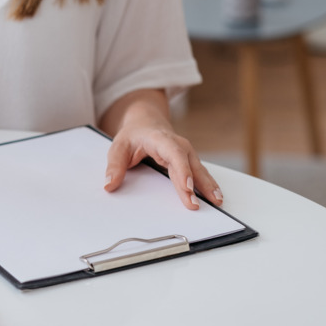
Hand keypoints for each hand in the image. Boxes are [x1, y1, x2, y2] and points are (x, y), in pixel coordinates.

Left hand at [100, 90, 223, 209]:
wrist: (145, 121)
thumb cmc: (133, 135)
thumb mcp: (118, 147)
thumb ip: (114, 166)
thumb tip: (109, 186)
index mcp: (161, 139)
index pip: (174, 154)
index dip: (182, 170)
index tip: (186, 187)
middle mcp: (178, 145)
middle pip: (189, 165)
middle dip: (195, 185)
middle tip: (196, 204)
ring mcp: (185, 152)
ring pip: (198, 169)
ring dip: (207, 185)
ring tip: (216, 201)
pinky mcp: (188, 160)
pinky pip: (199, 172)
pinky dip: (207, 184)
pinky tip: (214, 196)